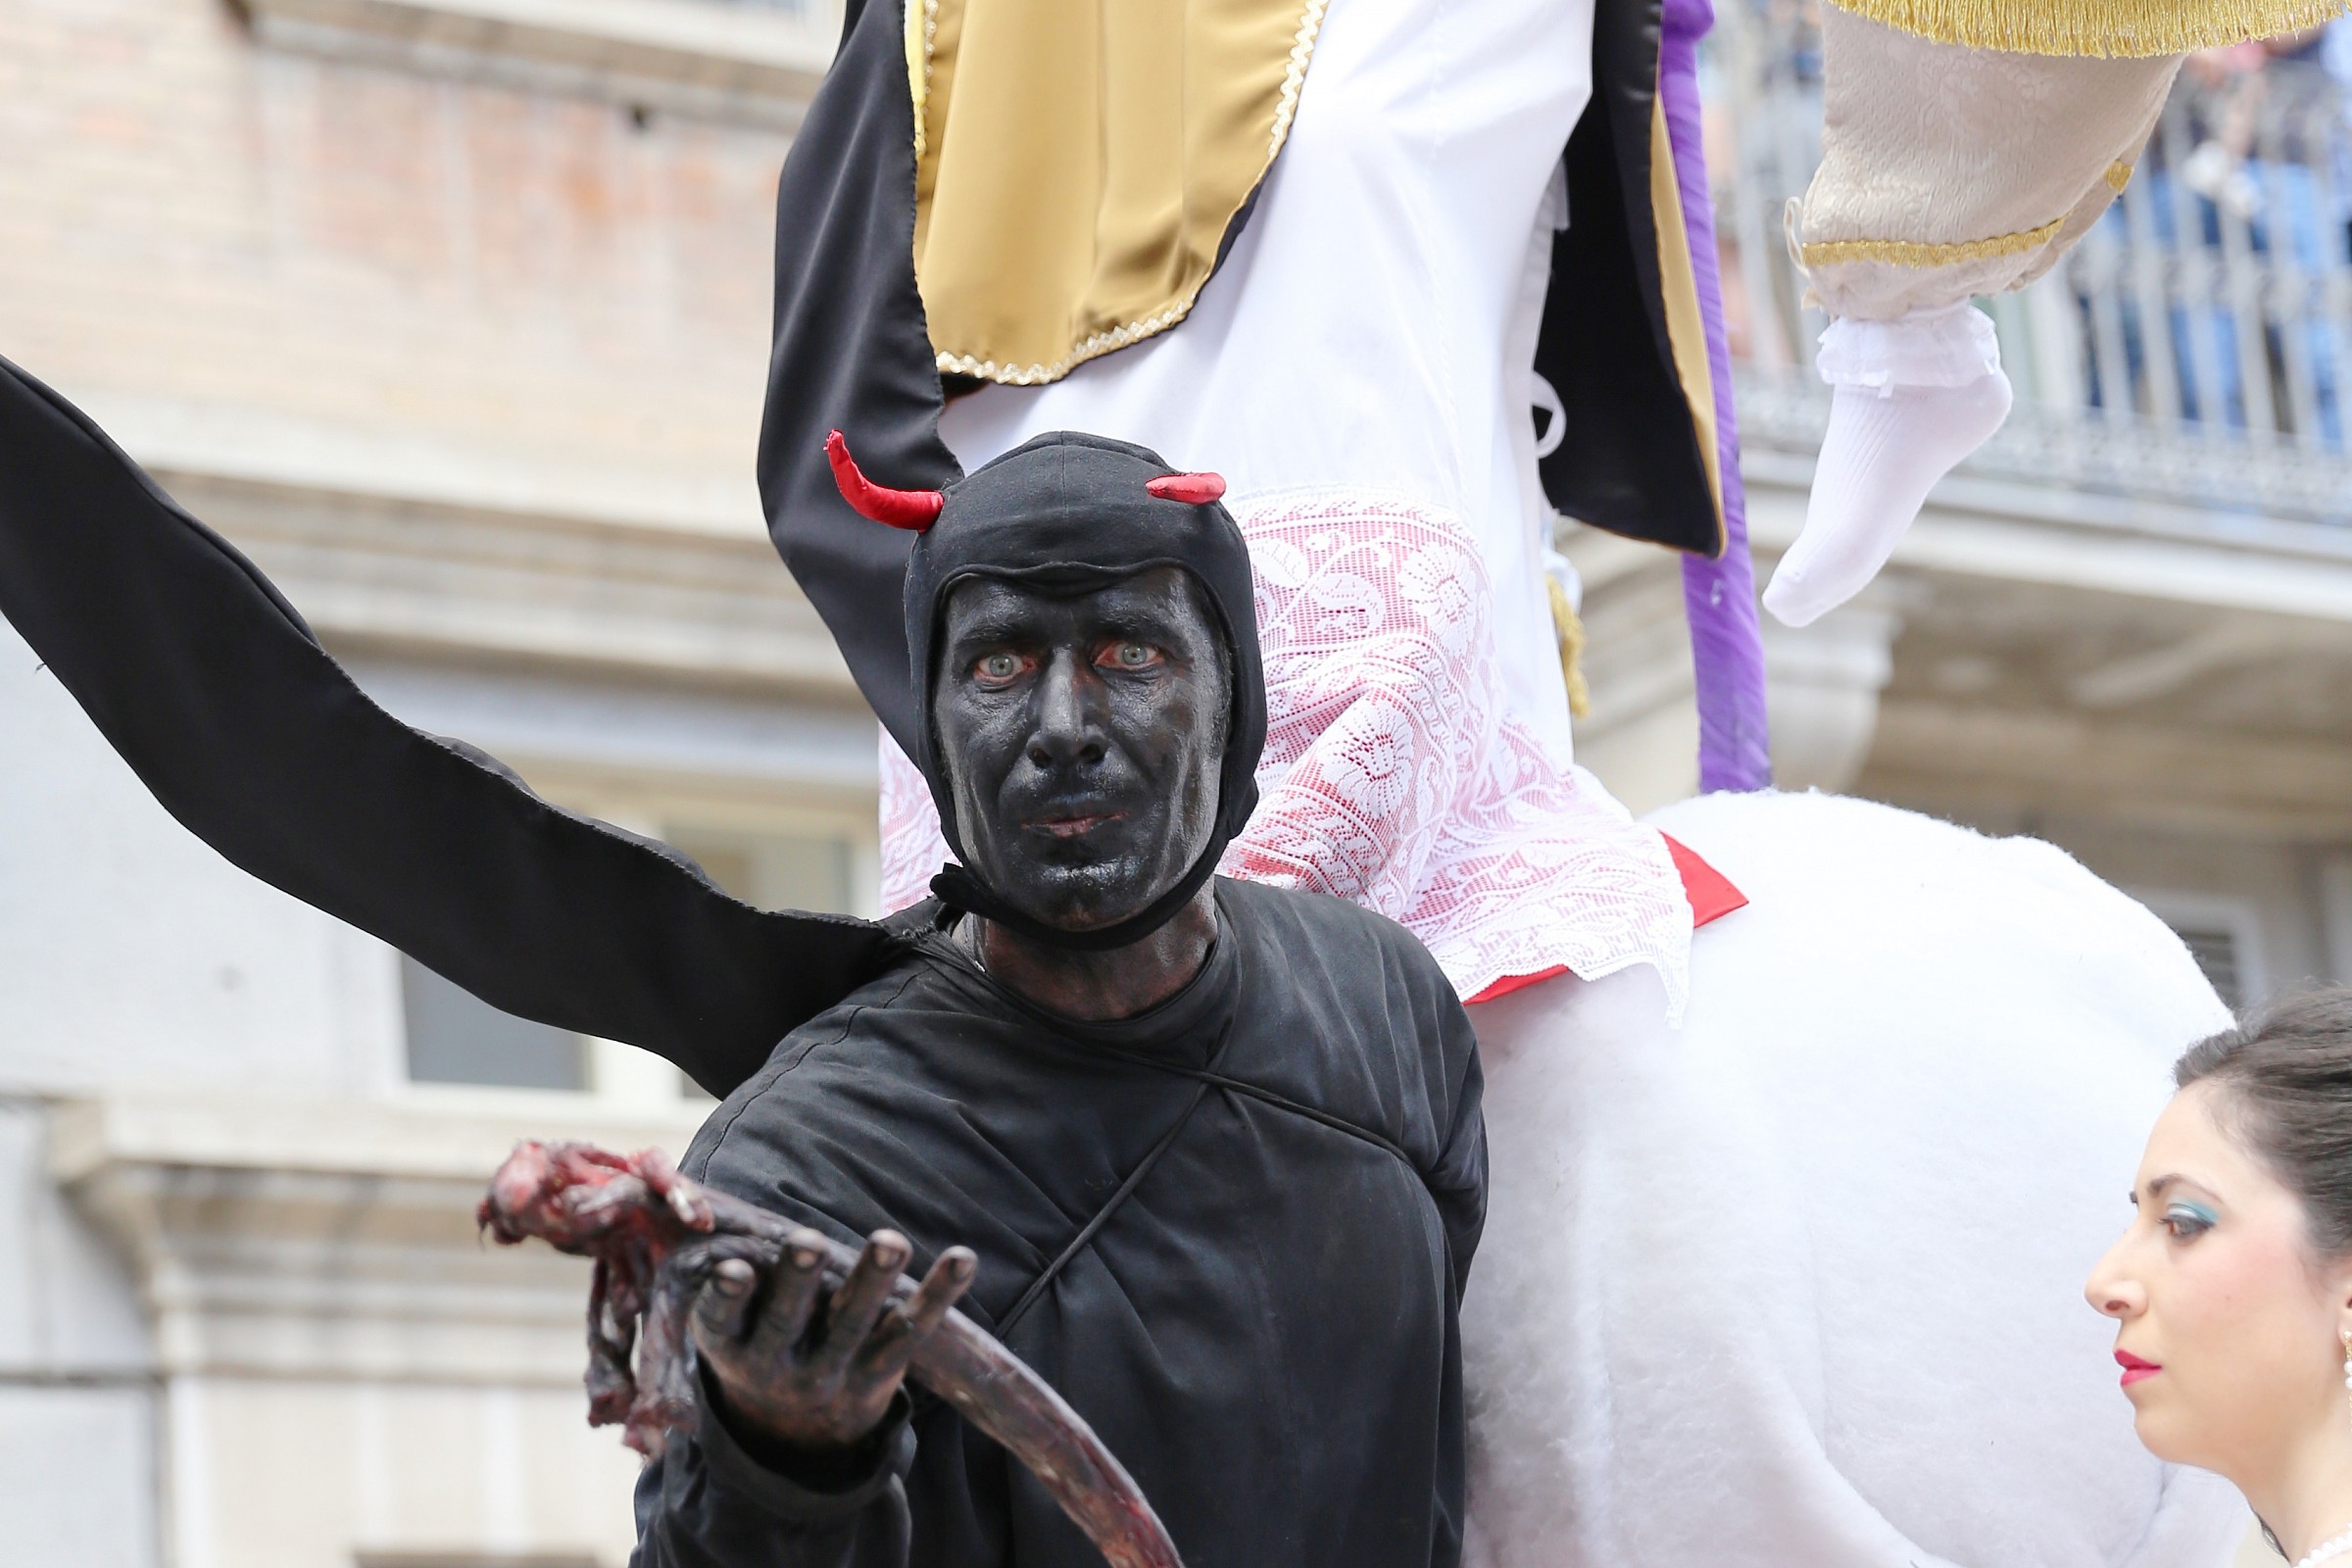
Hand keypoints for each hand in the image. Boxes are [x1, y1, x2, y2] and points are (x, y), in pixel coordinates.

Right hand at [691, 1227, 977, 1453]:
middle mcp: (776, 1365)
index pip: (722, 1322)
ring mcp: (830, 1373)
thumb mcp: (725, 1325)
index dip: (728, 1297)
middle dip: (799, 1281)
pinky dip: (939, 1294)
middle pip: (787, 1322)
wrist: (794, 1435)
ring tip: (890, 1240)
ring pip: (854, 1324)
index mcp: (729, 1347)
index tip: (733, 1269)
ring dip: (873, 1279)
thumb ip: (721, 1277)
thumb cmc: (754, 1340)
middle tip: (808, 1242)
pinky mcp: (879, 1372)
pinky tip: (963, 1257)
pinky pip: (911, 1331)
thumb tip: (688, 1198)